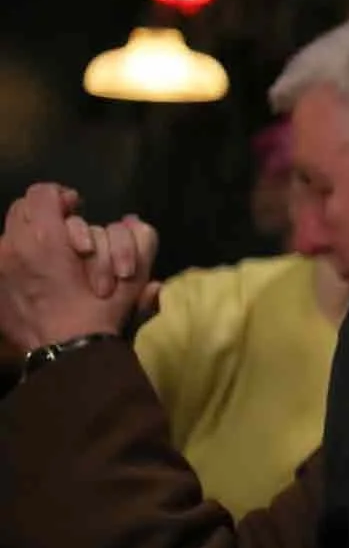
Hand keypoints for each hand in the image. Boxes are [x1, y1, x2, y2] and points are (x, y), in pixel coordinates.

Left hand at [0, 184, 157, 349]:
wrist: (69, 353)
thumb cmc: (101, 313)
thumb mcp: (132, 275)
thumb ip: (136, 240)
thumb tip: (130, 221)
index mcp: (47, 237)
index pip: (43, 193)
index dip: (62, 197)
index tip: (75, 208)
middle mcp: (15, 245)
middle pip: (21, 208)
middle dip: (44, 215)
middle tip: (63, 232)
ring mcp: (0, 265)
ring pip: (10, 232)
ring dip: (29, 236)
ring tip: (48, 254)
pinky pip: (3, 257)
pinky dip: (16, 258)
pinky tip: (33, 273)